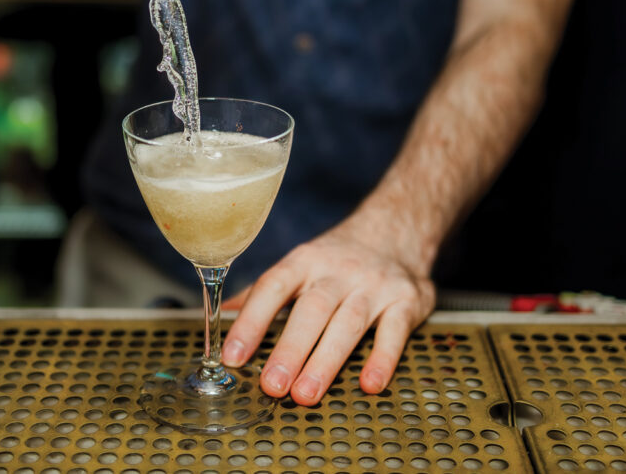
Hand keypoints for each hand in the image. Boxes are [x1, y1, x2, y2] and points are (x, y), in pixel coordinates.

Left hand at [220, 211, 435, 405]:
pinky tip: (369, 384)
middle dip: (290, 349)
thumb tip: (218, 317)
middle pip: (311, 309)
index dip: (251, 320)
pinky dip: (383, 357)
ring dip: (326, 361)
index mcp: (305, 261)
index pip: (273, 286)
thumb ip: (261, 294)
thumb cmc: (336, 260)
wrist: (396, 231)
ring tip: (305, 394)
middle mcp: (338, 270)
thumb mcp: (299, 266)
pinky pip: (395, 330)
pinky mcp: (407, 300)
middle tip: (272, 385)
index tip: (233, 355)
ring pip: (348, 323)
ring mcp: (374, 284)